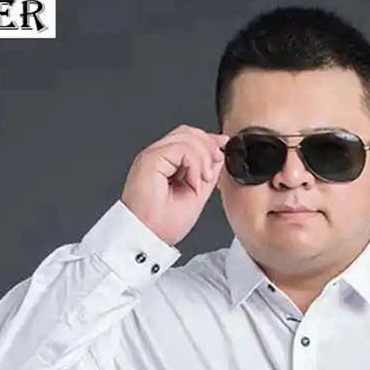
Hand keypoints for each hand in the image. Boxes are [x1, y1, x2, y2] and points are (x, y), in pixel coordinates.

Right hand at [121, 125, 229, 246]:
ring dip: (203, 158)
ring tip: (201, 181)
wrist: (148, 237)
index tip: (222, 148)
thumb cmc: (163, 224)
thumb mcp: (196, 194)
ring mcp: (152, 156)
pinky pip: (181, 149)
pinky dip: (194, 164)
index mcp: (165, 163)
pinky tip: (194, 182)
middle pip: (187, 132)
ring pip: (186, 137)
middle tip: (214, 168)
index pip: (187, 137)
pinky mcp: (150, 160)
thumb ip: (205, 173)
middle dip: (208, 146)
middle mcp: (156, 156)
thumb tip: (217, 156)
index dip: (208, 140)